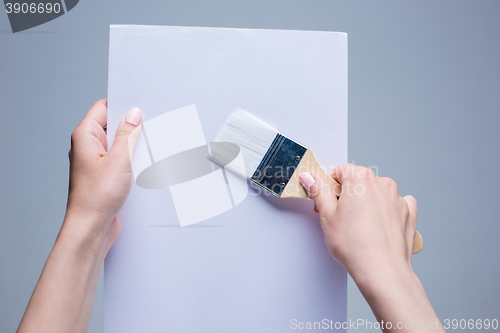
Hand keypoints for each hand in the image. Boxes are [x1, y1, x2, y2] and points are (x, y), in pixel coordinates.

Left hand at [65, 99, 141, 249]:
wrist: (92, 228)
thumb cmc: (97, 196)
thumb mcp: (119, 159)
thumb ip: (127, 134)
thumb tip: (133, 114)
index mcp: (85, 137)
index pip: (103, 108)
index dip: (121, 105)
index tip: (140, 106)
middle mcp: (88, 148)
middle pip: (112, 126)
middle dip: (131, 127)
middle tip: (149, 128)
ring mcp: (96, 163)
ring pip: (118, 145)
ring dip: (133, 147)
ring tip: (147, 149)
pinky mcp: (105, 177)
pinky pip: (121, 161)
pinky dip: (132, 161)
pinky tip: (144, 166)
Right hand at [299, 164, 444, 332]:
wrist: (382, 270)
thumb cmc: (355, 246)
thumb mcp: (327, 215)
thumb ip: (318, 191)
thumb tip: (310, 178)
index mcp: (360, 179)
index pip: (341, 170)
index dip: (330, 184)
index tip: (327, 198)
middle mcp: (382, 184)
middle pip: (359, 180)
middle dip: (348, 194)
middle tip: (339, 216)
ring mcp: (398, 198)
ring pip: (377, 192)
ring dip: (367, 202)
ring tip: (358, 226)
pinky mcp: (408, 213)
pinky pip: (395, 204)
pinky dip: (386, 210)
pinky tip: (377, 226)